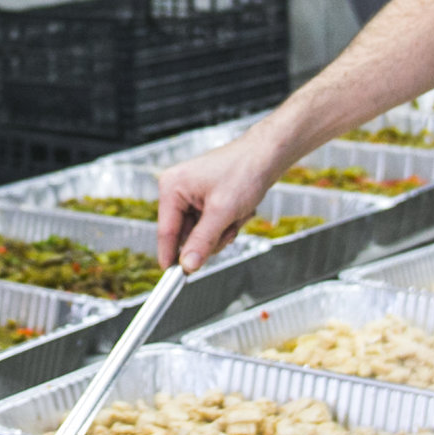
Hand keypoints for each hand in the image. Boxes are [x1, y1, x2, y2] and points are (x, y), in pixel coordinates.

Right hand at [156, 133, 288, 271]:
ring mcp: (192, 194)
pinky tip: (240, 210)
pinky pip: (212, 224)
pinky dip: (228, 222)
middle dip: (212, 236)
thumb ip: (202, 241)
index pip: (166, 231)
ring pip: (202, 232)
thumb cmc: (244, 171)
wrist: (267, 155)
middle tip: (229, 226)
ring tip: (237, 213)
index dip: (171, 257)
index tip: (173, 279)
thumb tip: (187, 265)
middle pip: (186, 235)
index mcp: (172, 187)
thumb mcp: (223, 211)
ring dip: (223, 230)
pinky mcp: (206, 198)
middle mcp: (178, 190)